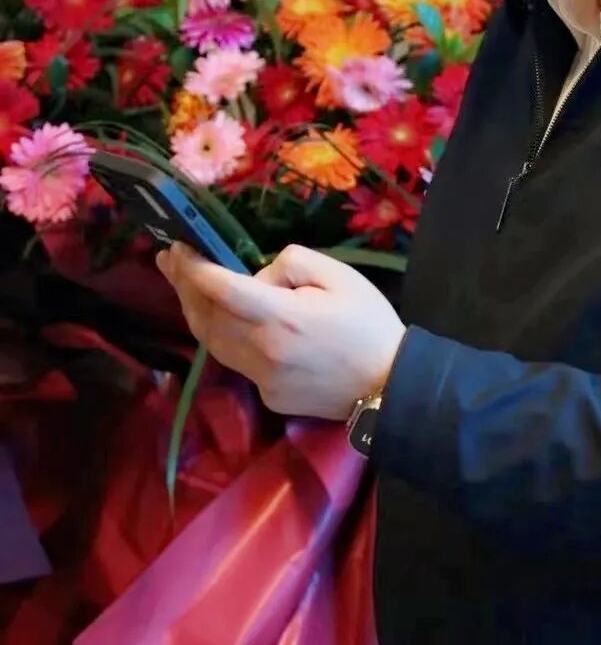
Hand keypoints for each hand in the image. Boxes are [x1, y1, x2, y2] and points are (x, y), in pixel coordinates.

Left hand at [156, 242, 405, 418]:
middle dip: (182, 287)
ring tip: (186, 287)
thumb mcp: (340, 275)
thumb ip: (292, 264)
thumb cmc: (369, 324)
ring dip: (195, 313)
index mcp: (281, 317)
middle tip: (168, 260)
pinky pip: (236, 361)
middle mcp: (262, 351)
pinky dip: (224, 337)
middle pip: (205, 318)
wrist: (389, 385)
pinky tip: (226, 320)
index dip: (193, 267)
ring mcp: (262, 379)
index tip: (179, 247)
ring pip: (212, 344)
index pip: (221, 288)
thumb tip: (259, 276)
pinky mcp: (268, 396)